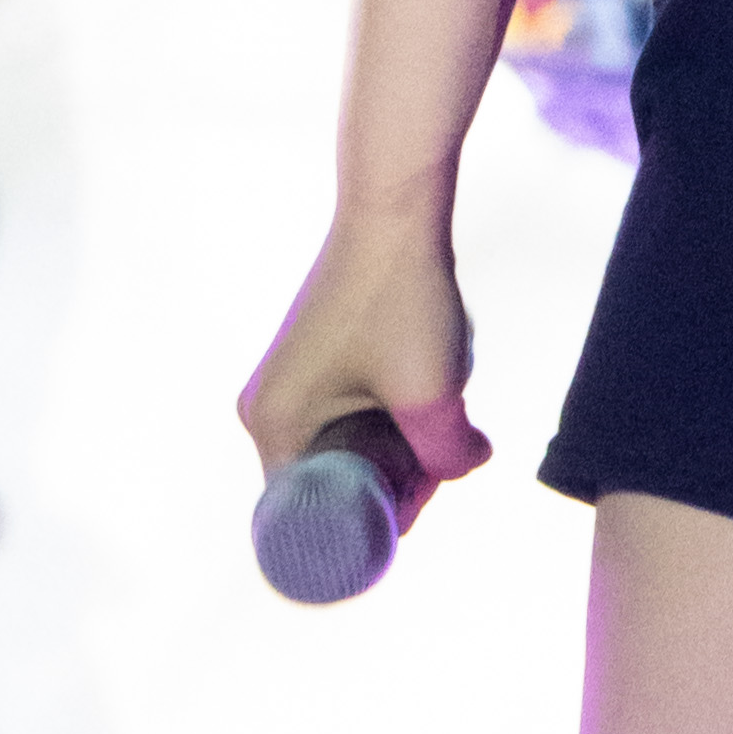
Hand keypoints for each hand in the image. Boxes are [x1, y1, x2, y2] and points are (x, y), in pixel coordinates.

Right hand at [239, 202, 491, 513]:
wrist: (394, 206)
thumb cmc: (402, 297)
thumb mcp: (431, 393)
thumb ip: (449, 456)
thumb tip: (466, 466)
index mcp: (272, 427)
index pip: (312, 519)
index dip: (368, 527)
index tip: (421, 508)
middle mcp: (266, 408)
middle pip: (330, 484)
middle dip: (390, 484)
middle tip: (443, 464)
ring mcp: (286, 379)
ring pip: (344, 446)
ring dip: (394, 448)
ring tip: (442, 421)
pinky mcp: (312, 356)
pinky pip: (344, 413)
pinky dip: (385, 417)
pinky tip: (428, 395)